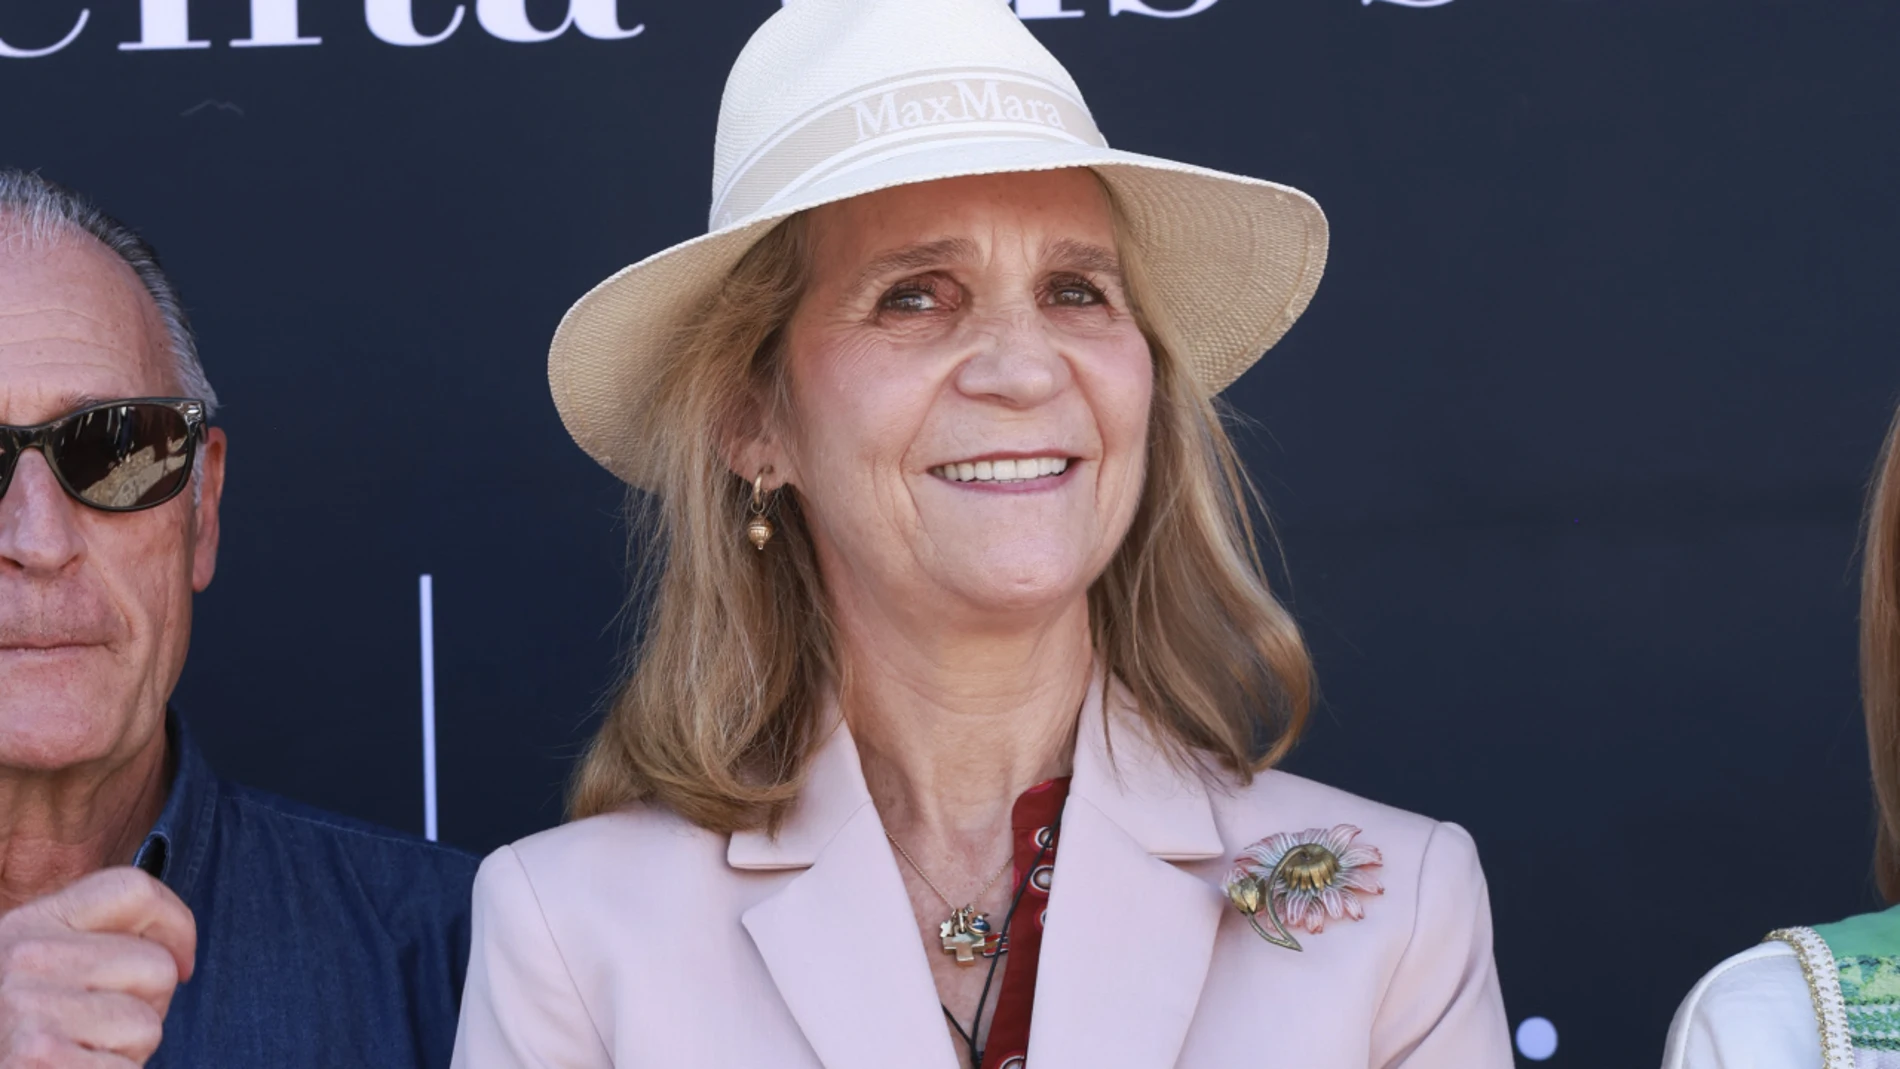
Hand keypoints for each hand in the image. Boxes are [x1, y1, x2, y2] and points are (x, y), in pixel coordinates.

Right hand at [0, 868, 195, 1066]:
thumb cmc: (18, 1030)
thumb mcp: (39, 969)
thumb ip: (94, 944)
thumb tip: (176, 951)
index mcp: (30, 923)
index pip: (132, 890)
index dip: (176, 925)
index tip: (181, 960)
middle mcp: (26, 957)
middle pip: (157, 968)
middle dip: (149, 1006)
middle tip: (102, 1027)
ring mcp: (28, 1008)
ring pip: (147, 1025)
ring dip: (128, 1051)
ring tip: (83, 1054)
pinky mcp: (37, 1057)